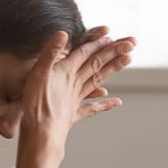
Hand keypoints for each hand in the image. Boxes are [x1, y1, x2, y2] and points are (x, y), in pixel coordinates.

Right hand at [20, 26, 135, 150]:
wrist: (41, 134)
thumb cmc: (35, 105)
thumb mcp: (37, 73)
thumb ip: (50, 53)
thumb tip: (63, 33)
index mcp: (65, 72)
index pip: (85, 53)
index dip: (97, 43)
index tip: (111, 35)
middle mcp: (74, 84)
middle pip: (97, 64)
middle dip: (114, 52)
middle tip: (131, 43)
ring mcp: (76, 100)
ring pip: (98, 80)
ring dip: (113, 69)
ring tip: (128, 60)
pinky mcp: (74, 115)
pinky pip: (93, 108)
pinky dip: (105, 104)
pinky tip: (118, 101)